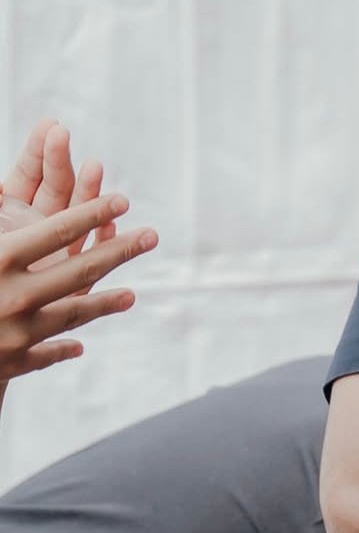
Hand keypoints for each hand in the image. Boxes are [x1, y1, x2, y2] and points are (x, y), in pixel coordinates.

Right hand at [0, 193, 157, 381]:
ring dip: (104, 303)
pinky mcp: (5, 365)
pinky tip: (80, 345)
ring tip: (132, 294)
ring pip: (72, 314)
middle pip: (79, 269)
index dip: (93, 211)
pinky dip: (61, 349)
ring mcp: (13, 334)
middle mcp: (11, 297)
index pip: (56, 229)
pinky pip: (42, 355)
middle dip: (119, 250)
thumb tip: (4, 185)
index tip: (124, 200)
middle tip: (153, 236)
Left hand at [4, 120, 112, 260]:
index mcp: (11, 211)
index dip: (39, 150)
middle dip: (59, 158)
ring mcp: (59, 248)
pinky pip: (93, 250)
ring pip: (79, 213)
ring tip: (93, 166)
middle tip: (62, 133)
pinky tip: (107, 223)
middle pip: (56, 186)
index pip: (28, 173)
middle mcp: (38, 225)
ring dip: (89, 188)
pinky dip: (103, 236)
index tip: (49, 125)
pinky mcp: (76, 275)